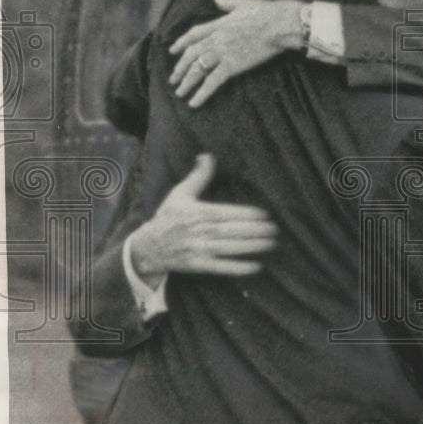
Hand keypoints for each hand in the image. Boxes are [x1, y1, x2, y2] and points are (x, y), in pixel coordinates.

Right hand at [128, 154, 276, 284]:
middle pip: (231, 230)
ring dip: (252, 246)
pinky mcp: (198, 265)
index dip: (246, 214)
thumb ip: (198, 176)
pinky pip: (221, 267)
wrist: (147, 246)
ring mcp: (199, 249)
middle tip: (275, 229)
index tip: (264, 214)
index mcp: (197, 212)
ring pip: (230, 248)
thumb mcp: (180, 194)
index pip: (226, 213)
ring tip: (271, 243)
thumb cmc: (168, 217)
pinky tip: (256, 266)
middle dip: (255, 230)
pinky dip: (238, 268)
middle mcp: (199, 231)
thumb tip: (207, 155)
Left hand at [168, 0, 302, 107]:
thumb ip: (227, 1)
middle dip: (180, 68)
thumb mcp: (243, 2)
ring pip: (197, 70)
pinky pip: (212, 82)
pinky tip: (194, 103)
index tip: (172, 51)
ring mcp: (222, 53)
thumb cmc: (265, 12)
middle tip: (173, 79)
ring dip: (186, 83)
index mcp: (218, 24)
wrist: (278, 24)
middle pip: (191, 55)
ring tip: (179, 93)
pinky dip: (201, 93)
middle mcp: (215, 39)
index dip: (181, 43)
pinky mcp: (231, 66)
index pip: (193, 34)